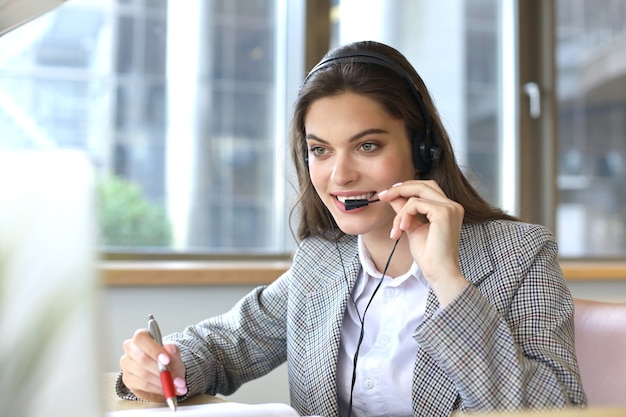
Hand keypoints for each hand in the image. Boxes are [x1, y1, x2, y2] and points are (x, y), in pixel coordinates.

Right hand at [120, 329, 187, 401]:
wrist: (164, 374)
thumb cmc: (167, 360)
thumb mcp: (174, 355)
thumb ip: (173, 352)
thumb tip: (170, 349)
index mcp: (141, 337)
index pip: (141, 339)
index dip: (154, 350)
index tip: (167, 360)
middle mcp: (130, 349)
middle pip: (142, 358)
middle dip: (160, 370)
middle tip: (175, 379)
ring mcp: (127, 364)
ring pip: (143, 374)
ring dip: (161, 382)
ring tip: (174, 386)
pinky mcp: (127, 379)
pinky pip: (143, 385)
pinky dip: (157, 388)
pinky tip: (165, 389)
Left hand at [378, 180, 467, 305]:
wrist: (439, 272)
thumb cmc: (429, 255)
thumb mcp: (412, 227)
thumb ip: (405, 211)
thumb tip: (393, 196)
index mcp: (448, 209)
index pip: (426, 189)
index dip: (407, 188)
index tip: (388, 194)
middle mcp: (452, 205)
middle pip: (423, 184)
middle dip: (400, 189)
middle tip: (383, 196)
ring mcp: (449, 208)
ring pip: (416, 194)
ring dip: (400, 211)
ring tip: (396, 229)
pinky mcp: (443, 212)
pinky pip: (415, 204)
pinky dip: (404, 215)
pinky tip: (402, 229)